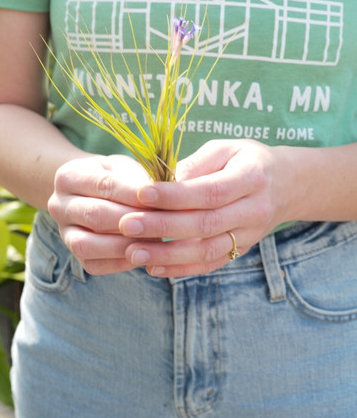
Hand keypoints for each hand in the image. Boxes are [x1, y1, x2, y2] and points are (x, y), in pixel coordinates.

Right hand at [48, 154, 151, 274]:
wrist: (93, 191)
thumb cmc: (116, 176)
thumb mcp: (125, 167)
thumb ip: (138, 180)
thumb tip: (159, 198)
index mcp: (69, 175)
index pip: (104, 184)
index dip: (133, 193)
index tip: (160, 198)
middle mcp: (58, 204)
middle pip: (95, 215)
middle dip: (131, 220)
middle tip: (161, 223)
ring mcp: (63, 232)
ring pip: (88, 244)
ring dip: (123, 245)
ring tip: (153, 242)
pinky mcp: (74, 255)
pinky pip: (94, 265)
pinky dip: (119, 262)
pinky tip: (143, 254)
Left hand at [119, 140, 296, 277]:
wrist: (289, 184)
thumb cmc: (249, 160)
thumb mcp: (227, 148)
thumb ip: (198, 163)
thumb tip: (163, 179)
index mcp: (252, 178)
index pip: (209, 191)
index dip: (175, 195)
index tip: (142, 193)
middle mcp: (254, 210)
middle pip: (205, 224)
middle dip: (163, 226)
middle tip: (127, 224)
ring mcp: (250, 235)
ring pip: (207, 251)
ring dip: (167, 254)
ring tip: (133, 251)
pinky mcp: (241, 250)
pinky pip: (211, 264)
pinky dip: (181, 269)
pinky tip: (153, 266)